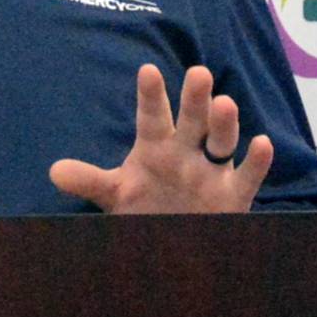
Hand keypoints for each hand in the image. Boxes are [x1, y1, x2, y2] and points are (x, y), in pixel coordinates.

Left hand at [49, 64, 271, 214]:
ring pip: (221, 141)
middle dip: (195, 99)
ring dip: (225, 124)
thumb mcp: (114, 195)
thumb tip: (54, 172)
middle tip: (197, 73)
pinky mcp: (233, 195)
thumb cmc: (144, 207)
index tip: (148, 71)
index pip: (152, 116)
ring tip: (224, 104)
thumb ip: (89, 181)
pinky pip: (247, 175)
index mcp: (155, 145)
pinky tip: (262, 144)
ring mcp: (211, 170)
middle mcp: (186, 151)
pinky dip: (256, 161)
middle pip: (192, 120)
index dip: (151, 95)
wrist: (171, 246)